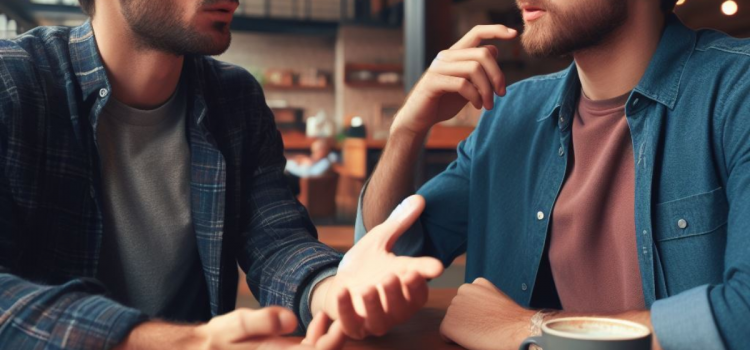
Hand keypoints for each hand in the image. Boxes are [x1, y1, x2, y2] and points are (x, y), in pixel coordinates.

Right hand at [197, 307, 345, 349]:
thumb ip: (261, 322)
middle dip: (336, 341)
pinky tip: (319, 319)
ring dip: (329, 338)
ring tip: (330, 315)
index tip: (340, 323)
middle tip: (346, 315)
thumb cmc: (218, 341)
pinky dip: (317, 338)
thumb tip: (291, 320)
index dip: (331, 343)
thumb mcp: (235, 326)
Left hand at [312, 195, 444, 338]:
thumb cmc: (368, 263)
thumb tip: (419, 198)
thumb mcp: (381, 239)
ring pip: (381, 321)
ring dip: (375, 305)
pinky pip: (351, 324)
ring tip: (369, 287)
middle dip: (397, 293)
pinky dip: (346, 309)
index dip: (425, 279)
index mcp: (406, 288)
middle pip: (403, 308)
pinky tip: (342, 290)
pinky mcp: (353, 326)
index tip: (435, 267)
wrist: (340, 283)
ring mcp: (374, 320)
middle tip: (393, 275)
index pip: (420, 288)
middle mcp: (395, 309)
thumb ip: (399, 223)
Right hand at [392, 25, 517, 133]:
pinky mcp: (433, 82)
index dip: (496, 30)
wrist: (419, 119)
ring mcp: (438, 68)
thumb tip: (495, 50)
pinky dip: (475, 96)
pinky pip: (462, 84)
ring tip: (488, 105)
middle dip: (497, 75)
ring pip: (474, 69)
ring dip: (487, 90)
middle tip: (502, 94)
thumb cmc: (444, 102)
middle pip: (483, 53)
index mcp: (455, 53)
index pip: (477, 32)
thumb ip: (478, 69)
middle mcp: (446, 56)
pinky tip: (477, 106)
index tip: (513, 34)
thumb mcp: (466, 84)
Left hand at [440, 278, 534, 349]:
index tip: (489, 317)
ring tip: (481, 331)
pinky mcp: (449, 323)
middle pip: (458, 310)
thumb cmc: (512, 320)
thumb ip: (483, 297)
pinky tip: (472, 339)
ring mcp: (454, 306)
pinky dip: (454, 339)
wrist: (517, 330)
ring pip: (452, 321)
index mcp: (476, 283)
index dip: (477, 313)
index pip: (468, 300)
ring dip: (462, 328)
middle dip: (467, 319)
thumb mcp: (498, 298)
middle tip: (486, 326)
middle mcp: (462, 290)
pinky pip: (445, 334)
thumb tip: (472, 308)